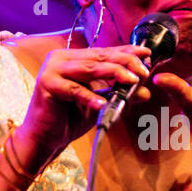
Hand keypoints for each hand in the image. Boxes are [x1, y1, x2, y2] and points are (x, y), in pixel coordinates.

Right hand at [12, 44, 153, 171]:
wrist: (44, 138)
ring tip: (133, 81)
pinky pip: (74, 90)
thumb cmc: (70, 119)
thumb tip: (144, 89)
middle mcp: (61, 58)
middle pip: (99, 57)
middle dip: (125, 62)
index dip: (126, 52)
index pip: (104, 52)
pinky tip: (103, 104)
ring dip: (114, 74)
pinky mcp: (46, 85)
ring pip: (89, 69)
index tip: (147, 54)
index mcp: (72, 58)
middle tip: (145, 70)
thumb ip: (118, 93)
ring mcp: (51, 70)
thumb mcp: (100, 103)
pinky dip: (90, 97)